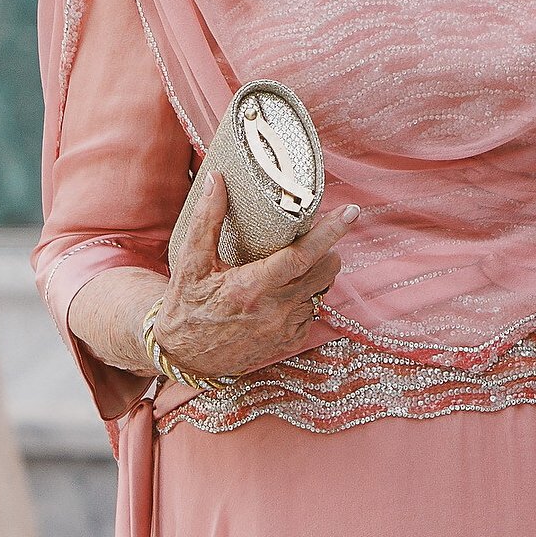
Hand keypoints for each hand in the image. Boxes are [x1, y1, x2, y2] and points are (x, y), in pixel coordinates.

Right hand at [148, 173, 356, 377]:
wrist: (185, 356)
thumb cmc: (186, 305)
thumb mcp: (190, 261)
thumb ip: (207, 220)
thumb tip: (217, 180)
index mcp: (251, 287)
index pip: (302, 255)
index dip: (330, 232)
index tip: (351, 212)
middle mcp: (275, 309)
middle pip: (325, 270)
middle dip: (327, 250)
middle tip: (310, 238)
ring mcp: (286, 328)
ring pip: (321, 290)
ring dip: (315, 273)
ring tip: (289, 266)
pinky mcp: (291, 341)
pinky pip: (312, 310)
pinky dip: (304, 296)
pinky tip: (280, 293)